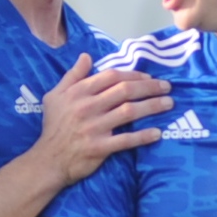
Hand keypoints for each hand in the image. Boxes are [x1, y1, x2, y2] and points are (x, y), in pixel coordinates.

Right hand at [33, 55, 172, 185]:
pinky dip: (143, 136)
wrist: (48, 160)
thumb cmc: (53, 127)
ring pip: (129, 112)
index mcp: (78, 92)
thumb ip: (72, 75)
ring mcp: (94, 127)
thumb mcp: (54, 96)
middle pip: (125, 91)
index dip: (133, 74)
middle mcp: (87, 107)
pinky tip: (157, 133)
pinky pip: (126, 140)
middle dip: (149, 87)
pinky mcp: (99, 147)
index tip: (148, 77)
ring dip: (152, 106)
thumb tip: (86, 56)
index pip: (111, 76)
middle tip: (167, 87)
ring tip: (169, 104)